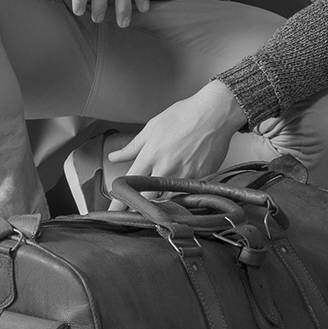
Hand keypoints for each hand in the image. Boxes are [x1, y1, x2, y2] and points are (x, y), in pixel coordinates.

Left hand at [107, 80, 246, 209]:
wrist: (214, 113)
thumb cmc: (184, 116)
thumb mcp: (152, 127)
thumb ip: (132, 147)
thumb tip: (114, 156)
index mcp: (150, 155)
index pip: (129, 184)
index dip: (119, 202)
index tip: (112, 214)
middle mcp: (166, 168)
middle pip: (147, 199)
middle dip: (139, 209)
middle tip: (135, 214)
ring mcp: (184, 175)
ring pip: (167, 200)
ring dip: (160, 205)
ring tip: (158, 207)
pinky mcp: (201, 179)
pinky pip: (187, 195)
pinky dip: (181, 198)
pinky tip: (180, 197)